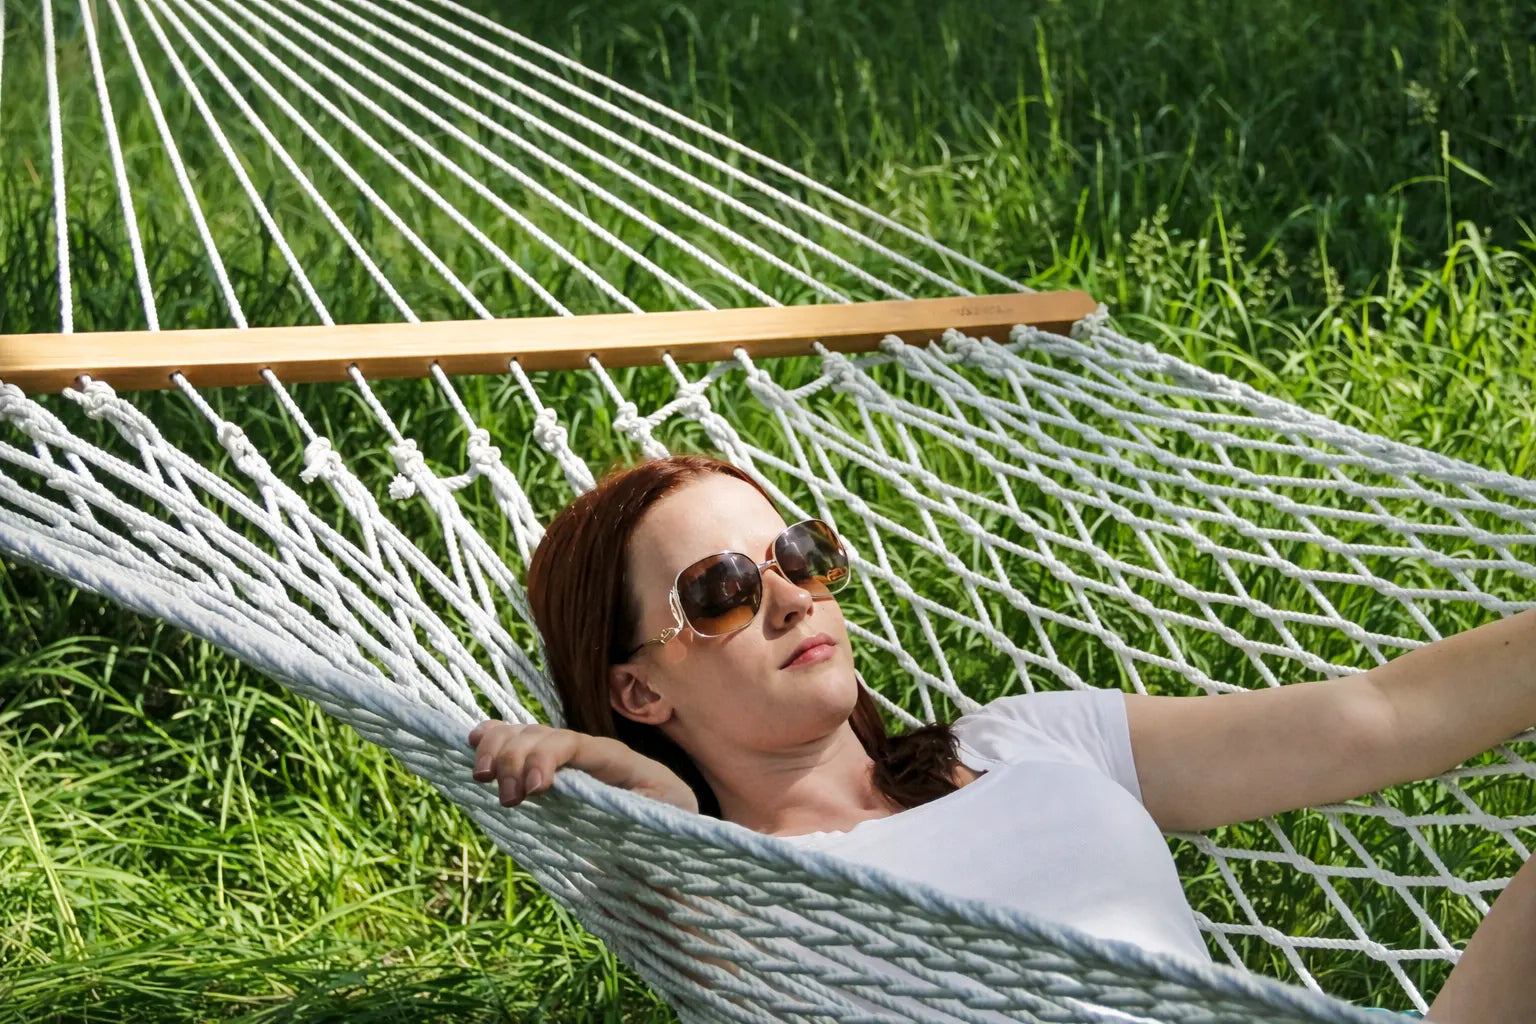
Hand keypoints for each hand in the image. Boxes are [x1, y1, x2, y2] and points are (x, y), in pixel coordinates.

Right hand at [467, 721, 698, 813]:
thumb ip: (648, 814)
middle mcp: (586, 752)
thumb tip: (625, 817)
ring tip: (483, 778)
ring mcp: (564, 760)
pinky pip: (515, 744)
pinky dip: (493, 739)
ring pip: (523, 734)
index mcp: (617, 761)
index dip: (547, 757)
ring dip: (498, 749)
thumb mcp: (668, 821)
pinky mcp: (547, 772)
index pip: (575, 743)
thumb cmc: (669, 829)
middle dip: (516, 760)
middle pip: (541, 735)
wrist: (668, 834)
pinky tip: (474, 744)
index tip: (534, 789)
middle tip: (509, 801)